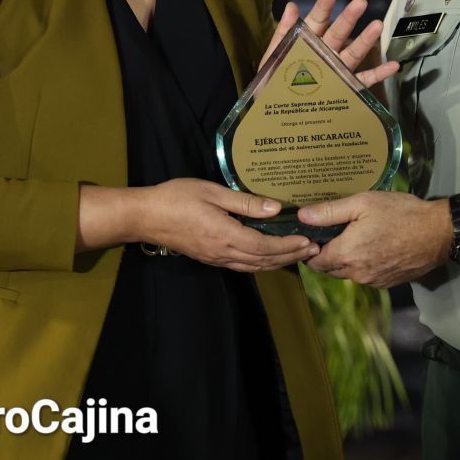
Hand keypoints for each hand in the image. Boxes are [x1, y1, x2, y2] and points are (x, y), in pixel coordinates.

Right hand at [134, 178, 316, 271]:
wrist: (145, 216)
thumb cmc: (177, 198)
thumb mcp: (212, 192)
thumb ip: (245, 202)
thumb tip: (275, 208)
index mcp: (225, 235)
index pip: (265, 245)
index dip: (289, 245)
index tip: (308, 241)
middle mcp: (223, 252)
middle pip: (263, 260)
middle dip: (290, 256)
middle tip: (313, 250)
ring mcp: (216, 258)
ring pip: (254, 266)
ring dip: (278, 262)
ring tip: (298, 255)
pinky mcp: (210, 257)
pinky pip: (242, 265)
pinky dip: (261, 263)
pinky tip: (270, 258)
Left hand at [263, 0, 398, 88]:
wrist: (276, 113)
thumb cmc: (273, 82)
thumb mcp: (274, 57)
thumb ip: (283, 33)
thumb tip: (291, 6)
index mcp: (307, 42)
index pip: (317, 20)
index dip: (324, 6)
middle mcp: (326, 52)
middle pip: (339, 32)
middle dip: (349, 17)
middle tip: (360, 2)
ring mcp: (338, 69)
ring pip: (354, 52)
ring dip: (366, 39)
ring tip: (378, 25)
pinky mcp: (347, 87)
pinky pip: (364, 80)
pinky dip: (379, 74)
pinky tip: (393, 66)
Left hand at [300, 192, 450, 287]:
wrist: (438, 233)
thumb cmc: (400, 213)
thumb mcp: (363, 203)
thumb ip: (330, 211)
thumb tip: (302, 216)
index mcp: (347, 254)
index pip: (315, 260)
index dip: (311, 248)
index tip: (315, 235)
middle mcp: (357, 273)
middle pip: (329, 269)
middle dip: (327, 255)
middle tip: (334, 234)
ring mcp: (373, 281)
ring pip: (348, 274)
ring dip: (346, 261)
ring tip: (356, 238)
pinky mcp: (387, 283)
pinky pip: (366, 276)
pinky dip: (363, 265)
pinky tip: (374, 247)